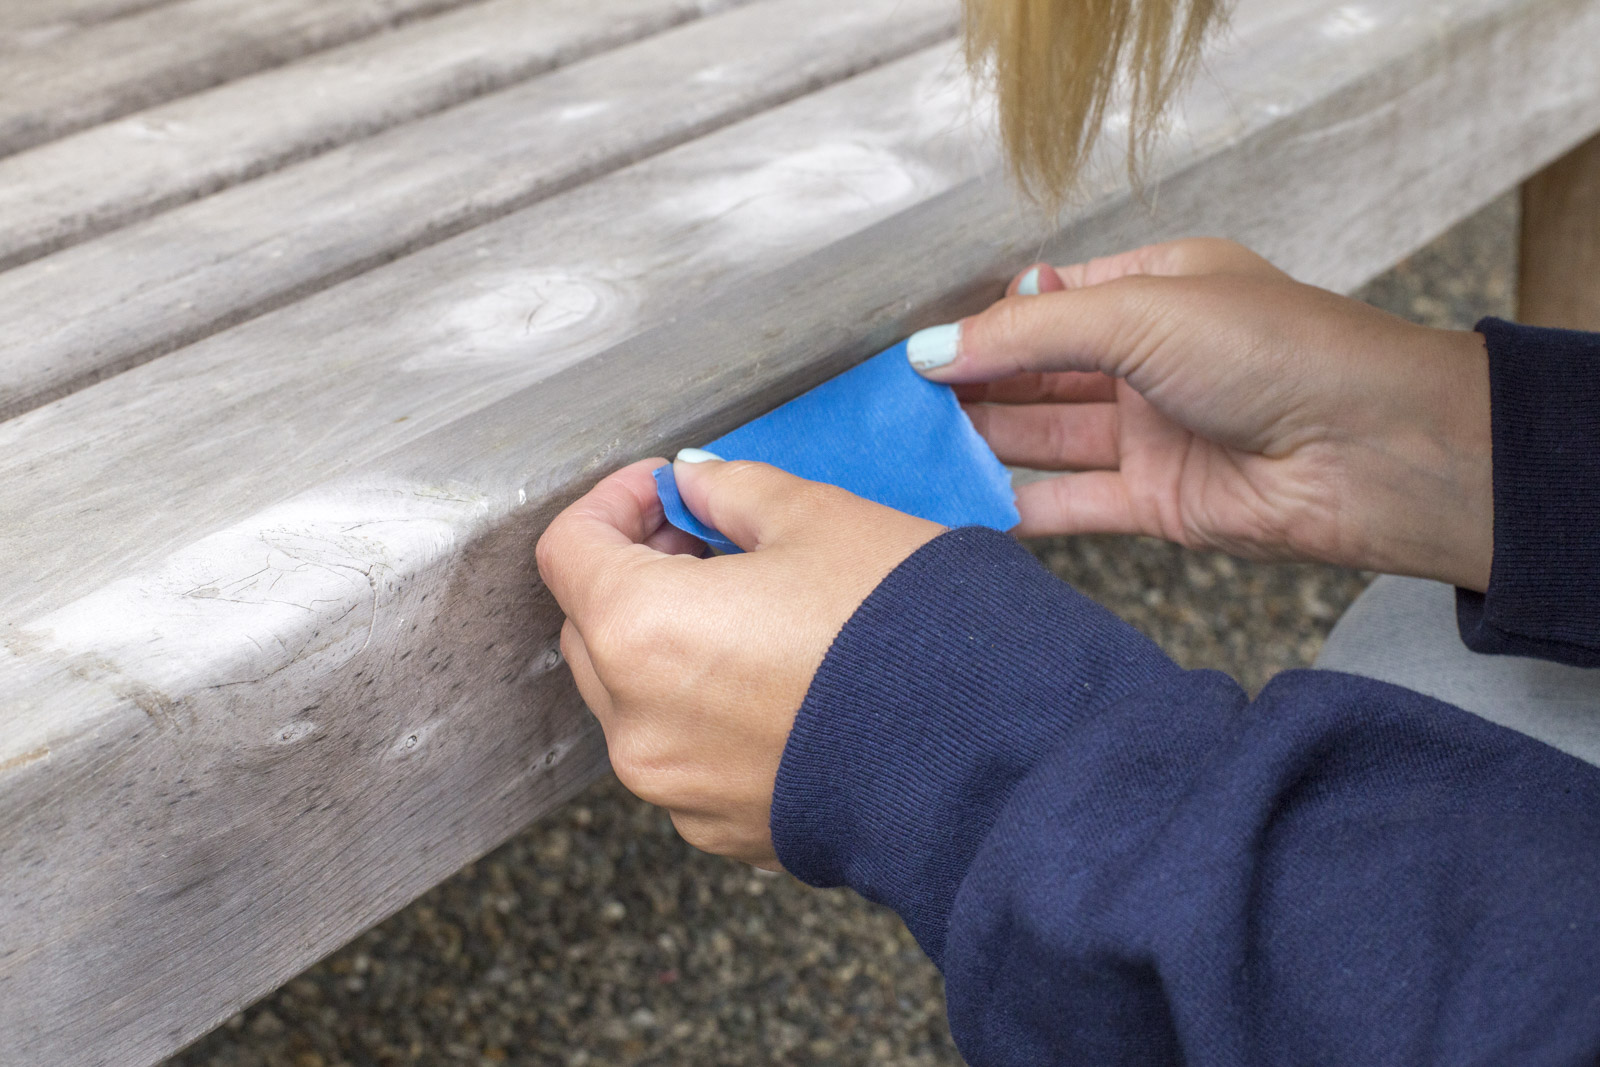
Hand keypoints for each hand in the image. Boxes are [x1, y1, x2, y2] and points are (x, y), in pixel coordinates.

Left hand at [536, 456, 940, 867]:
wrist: (989, 753)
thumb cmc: (906, 629)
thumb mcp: (818, 517)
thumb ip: (732, 490)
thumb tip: (697, 484)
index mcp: (640, 631)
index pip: (568, 550)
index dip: (611, 503)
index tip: (663, 489)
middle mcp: (636, 724)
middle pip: (589, 626)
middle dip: (635, 572)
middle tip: (707, 537)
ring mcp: (674, 787)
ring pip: (631, 695)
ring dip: (665, 644)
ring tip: (750, 610)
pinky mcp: (718, 828)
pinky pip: (681, 752)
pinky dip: (702, 709)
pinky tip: (773, 677)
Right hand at [911, 239, 1492, 590]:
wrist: (1373, 452)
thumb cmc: (1277, 352)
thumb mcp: (1139, 312)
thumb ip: (1028, 334)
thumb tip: (931, 350)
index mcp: (1155, 288)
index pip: (1046, 301)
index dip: (982, 323)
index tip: (916, 349)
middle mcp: (1151, 359)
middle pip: (1038, 372)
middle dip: (972, 385)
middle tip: (895, 405)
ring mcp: (1154, 433)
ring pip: (1047, 438)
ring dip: (983, 445)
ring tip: (909, 454)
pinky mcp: (1159, 503)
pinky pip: (1072, 505)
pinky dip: (1019, 509)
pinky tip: (962, 508)